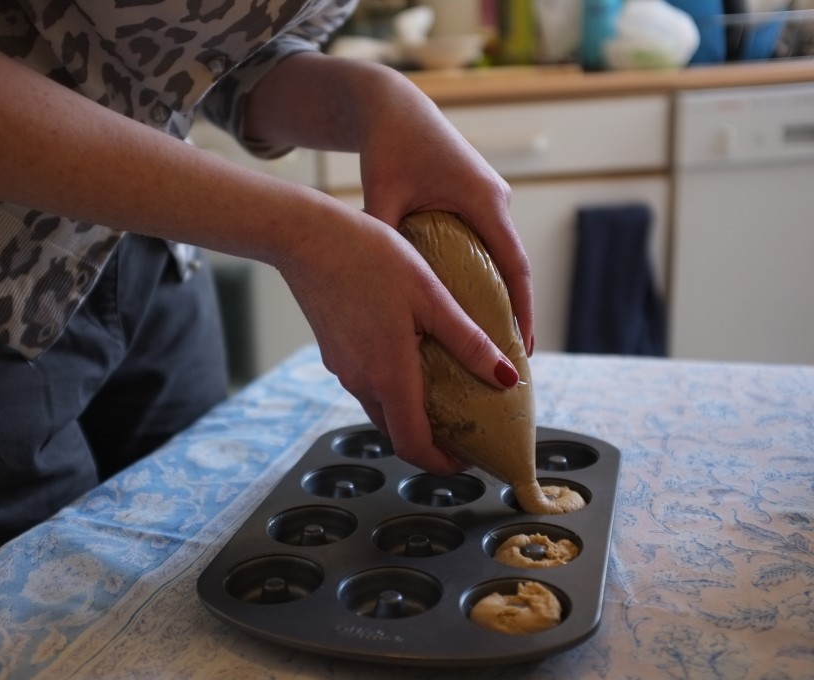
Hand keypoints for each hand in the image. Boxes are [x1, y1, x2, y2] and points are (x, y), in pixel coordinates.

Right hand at [276, 201, 515, 474]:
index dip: (441, 463)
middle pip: (396, 431)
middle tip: (462, 426)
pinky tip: (409, 357)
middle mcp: (360, 381)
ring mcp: (342, 368)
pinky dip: (391, 388)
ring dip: (410, 412)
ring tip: (443, 391)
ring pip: (380, 407)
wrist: (306, 237)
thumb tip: (506, 378)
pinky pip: (365, 384)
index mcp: (388, 375)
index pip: (413, 445)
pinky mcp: (333, 352)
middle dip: (430, 440)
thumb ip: (469, 342)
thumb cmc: (370, 258)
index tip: (466, 459)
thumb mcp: (432, 296)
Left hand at [356, 74, 534, 355]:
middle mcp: (495, 199)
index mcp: (483, 200)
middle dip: (516, 312)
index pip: (514, 266)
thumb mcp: (383, 195)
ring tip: (495, 341)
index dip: (522, 310)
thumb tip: (377, 287)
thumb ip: (382, 236)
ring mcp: (488, 197)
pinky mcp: (476, 197)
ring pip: (502, 255)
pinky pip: (488, 243)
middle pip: (514, 266)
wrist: (391, 107)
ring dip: (502, 294)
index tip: (525, 348)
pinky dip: (485, 274)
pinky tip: (472, 303)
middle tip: (513, 359)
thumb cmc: (388, 147)